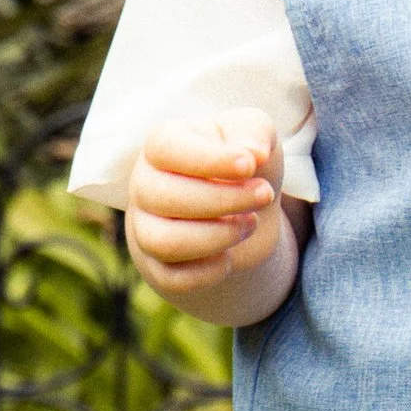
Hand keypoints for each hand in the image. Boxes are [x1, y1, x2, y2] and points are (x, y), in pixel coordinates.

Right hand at [125, 116, 284, 302]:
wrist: (240, 211)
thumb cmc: (242, 165)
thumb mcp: (254, 135)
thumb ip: (255, 132)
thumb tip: (255, 153)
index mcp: (163, 145)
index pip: (167, 149)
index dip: (209, 159)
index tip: (250, 165)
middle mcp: (145, 185)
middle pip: (165, 197)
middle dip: (224, 199)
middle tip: (265, 195)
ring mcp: (145, 227)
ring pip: (164, 242)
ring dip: (216, 237)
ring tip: (250, 225)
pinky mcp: (157, 265)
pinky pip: (172, 278)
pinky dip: (206, 273)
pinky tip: (229, 257)